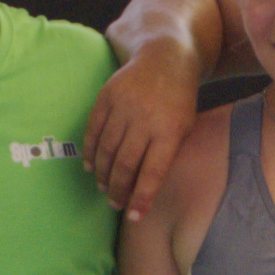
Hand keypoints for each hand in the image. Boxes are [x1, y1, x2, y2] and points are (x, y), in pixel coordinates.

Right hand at [84, 44, 205, 221]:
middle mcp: (145, 119)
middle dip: (118, 189)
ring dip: (102, 173)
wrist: (165, 57)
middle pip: (126, 164)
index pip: (153, 173)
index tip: (133, 217)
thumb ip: (167, 154)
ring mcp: (124, 107)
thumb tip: (143, 188)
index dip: (142, 197)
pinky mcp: (107, 96)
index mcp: (170, 130)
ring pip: (107, 149)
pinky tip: (90, 165)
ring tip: (103, 187)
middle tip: (114, 203)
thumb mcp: (185, 126)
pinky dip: (90, 150)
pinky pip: (94, 129)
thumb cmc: (179, 100)